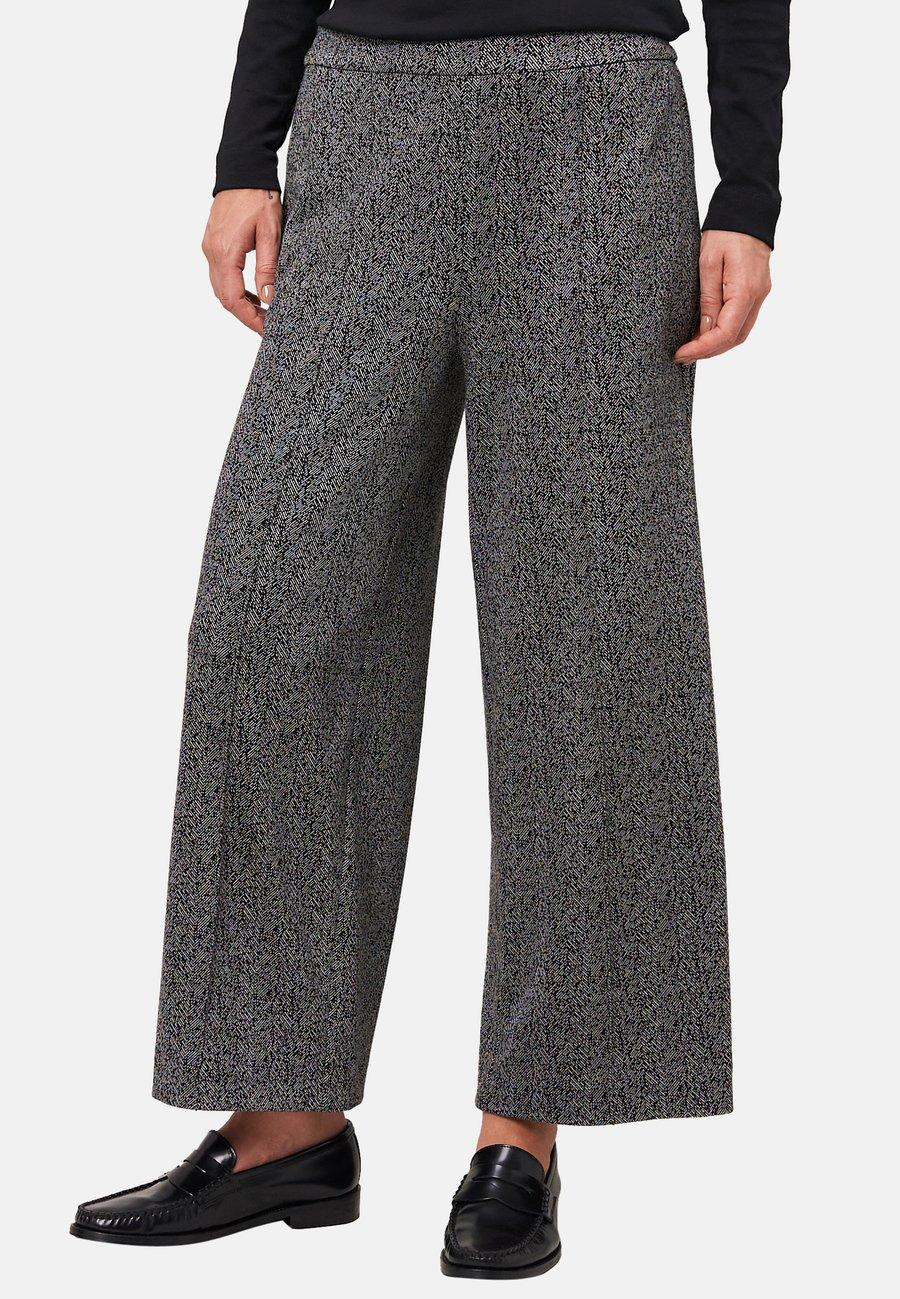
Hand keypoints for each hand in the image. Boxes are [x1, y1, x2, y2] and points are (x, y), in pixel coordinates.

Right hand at [202, 189, 282, 334]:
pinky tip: (252, 292)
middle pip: (224, 298)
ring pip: (220, 288)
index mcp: (225, 252)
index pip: (234, 299)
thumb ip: (268, 268)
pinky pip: (220, 275)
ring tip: (263, 312)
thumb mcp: (271, 234)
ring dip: (240, 304)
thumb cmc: (258, 196)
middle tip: (268, 325)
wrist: (242, 169)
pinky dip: (234, 289)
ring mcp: (209, 248)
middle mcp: (212, 253)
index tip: (267, 330)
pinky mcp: (212, 243)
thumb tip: (268, 299)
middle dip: (246, 316)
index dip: (250, 319)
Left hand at [675, 230, 771, 362]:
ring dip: (716, 344)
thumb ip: (708, 299)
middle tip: (682, 355)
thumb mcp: (708, 264)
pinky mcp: (756, 292)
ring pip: (739, 333)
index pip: (725, 333)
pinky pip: (741, 320)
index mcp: (745, 291)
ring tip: (691, 347)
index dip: (702, 348)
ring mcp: (759, 295)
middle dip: (708, 351)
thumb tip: (705, 330)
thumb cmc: (726, 232)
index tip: (681, 353)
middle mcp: (757, 297)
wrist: (747, 211)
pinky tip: (705, 332)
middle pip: (734, 338)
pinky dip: (723, 332)